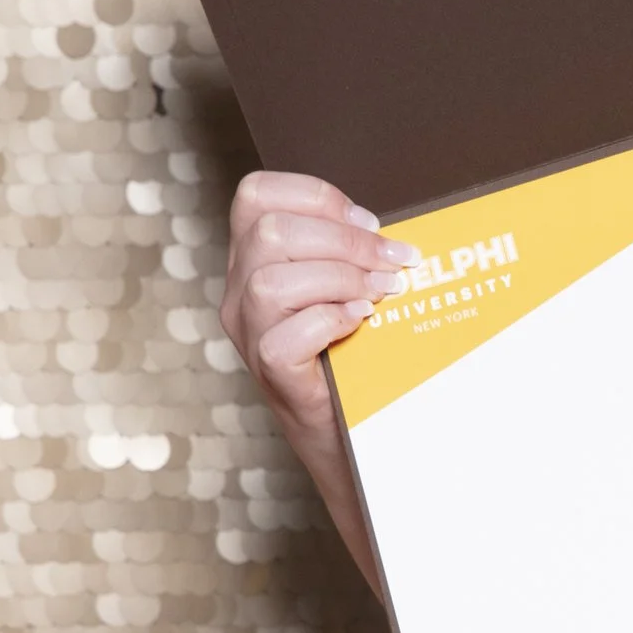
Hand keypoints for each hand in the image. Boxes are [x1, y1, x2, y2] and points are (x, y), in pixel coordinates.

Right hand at [221, 169, 410, 471]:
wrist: (346, 438)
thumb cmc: (350, 356)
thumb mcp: (340, 290)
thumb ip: (346, 254)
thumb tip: (388, 232)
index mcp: (253, 260)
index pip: (256, 194)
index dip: (316, 196)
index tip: (368, 222)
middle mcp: (239, 293)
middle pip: (269, 232)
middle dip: (344, 239)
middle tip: (394, 261)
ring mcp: (248, 334)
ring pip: (271, 282)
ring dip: (341, 279)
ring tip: (382, 293)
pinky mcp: (269, 373)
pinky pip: (286, 336)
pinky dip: (331, 321)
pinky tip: (361, 324)